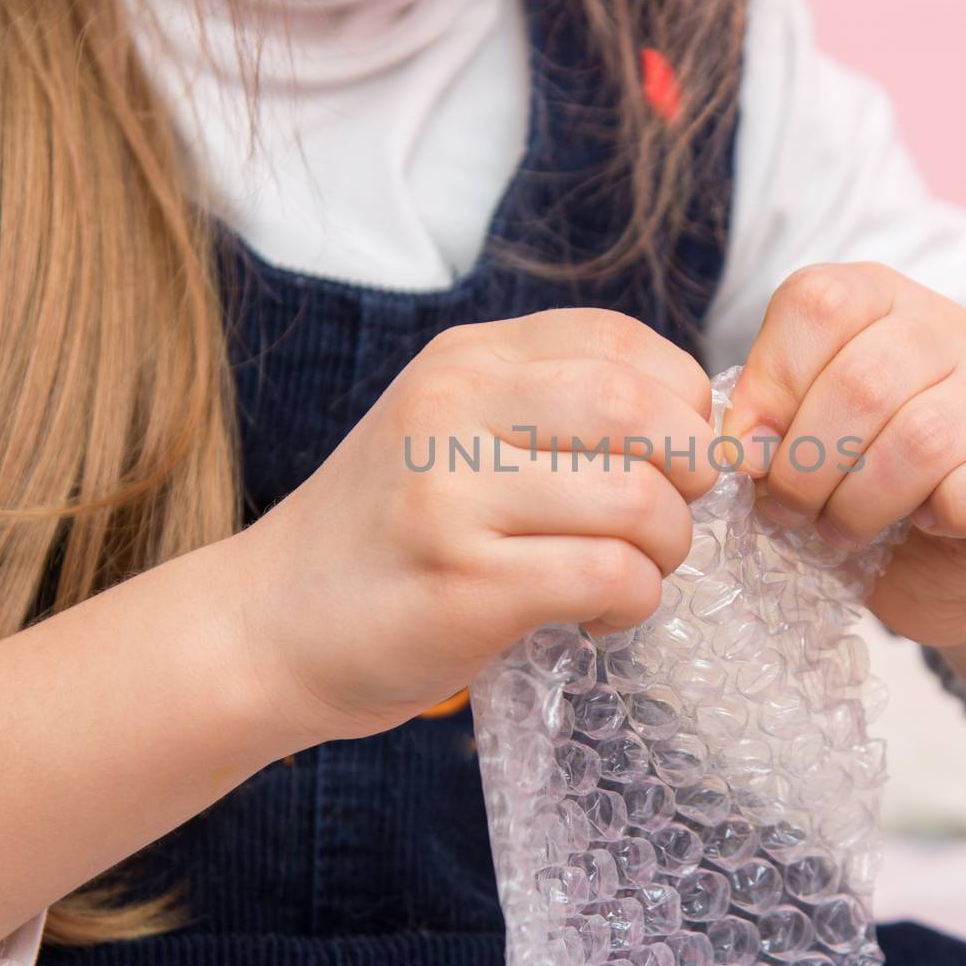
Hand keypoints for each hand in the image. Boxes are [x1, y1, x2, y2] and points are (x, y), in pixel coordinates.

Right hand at [228, 309, 717, 741]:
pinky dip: (633, 601)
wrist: (264, 626)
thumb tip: (700, 427)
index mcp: (463, 360)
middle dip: (690, 469)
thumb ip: (550, 408)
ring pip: (636, 500)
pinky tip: (596, 614)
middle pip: (639, 408)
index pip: (619, 339)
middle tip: (671, 515)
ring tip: (629, 572)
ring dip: (666, 547)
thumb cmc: (384, 535)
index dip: (682, 399)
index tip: (675, 455)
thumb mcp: (448, 431)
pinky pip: (608, 576)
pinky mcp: (463, 586)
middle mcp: (452, 410)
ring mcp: (451, 497)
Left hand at [723, 262, 965, 647]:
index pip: (818, 303)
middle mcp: (949, 328)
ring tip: (839, 528)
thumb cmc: (852, 485)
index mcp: (878, 299)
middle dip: (805, 465)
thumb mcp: (790, 438)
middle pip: (863, 380)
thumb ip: (761, 423)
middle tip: (788, 509)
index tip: (751, 451)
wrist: (941, 565)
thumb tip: (745, 445)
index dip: (771, 385)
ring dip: (858, 503)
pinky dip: (934, 521)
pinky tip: (923, 523)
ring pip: (920, 439)